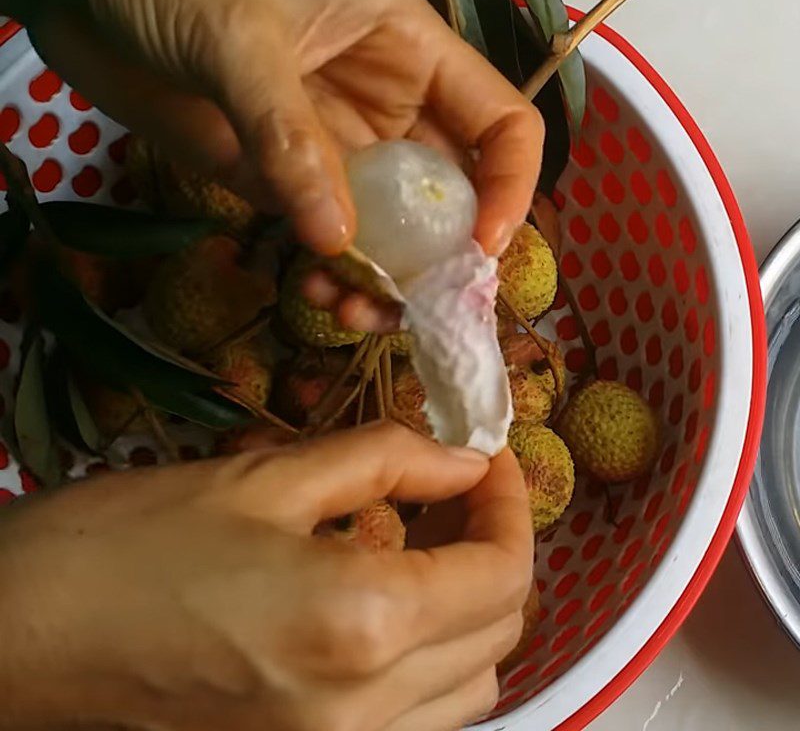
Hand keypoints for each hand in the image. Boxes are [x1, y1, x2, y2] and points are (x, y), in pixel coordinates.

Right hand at [0, 422, 532, 730]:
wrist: (26, 634)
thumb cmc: (137, 539)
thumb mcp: (269, 477)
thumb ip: (387, 458)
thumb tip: (465, 458)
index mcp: (362, 625)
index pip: (500, 573)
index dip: (509, 503)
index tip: (487, 455)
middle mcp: (368, 713)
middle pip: (497, 634)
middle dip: (495, 548)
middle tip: (457, 486)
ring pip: (468, 689)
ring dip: (470, 610)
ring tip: (428, 540)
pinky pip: (415, 720)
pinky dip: (430, 660)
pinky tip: (389, 603)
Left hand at [9, 0, 542, 327]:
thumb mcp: (238, 37)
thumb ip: (289, 137)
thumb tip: (338, 240)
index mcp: (408, 51)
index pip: (501, 123)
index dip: (510, 187)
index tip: (481, 249)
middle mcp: (386, 107)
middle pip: (451, 194)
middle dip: (443, 257)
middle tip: (416, 308)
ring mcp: (335, 150)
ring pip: (391, 231)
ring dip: (387, 281)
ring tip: (354, 311)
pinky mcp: (284, 182)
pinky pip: (329, 241)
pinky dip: (334, 276)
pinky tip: (316, 293)